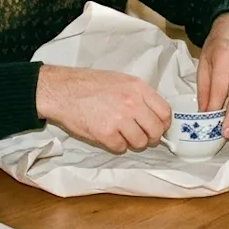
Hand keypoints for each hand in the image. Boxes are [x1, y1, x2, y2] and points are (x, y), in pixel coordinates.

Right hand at [35, 65, 171, 153]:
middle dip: (151, 137)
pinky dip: (116, 146)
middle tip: (142, 137)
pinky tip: (108, 136)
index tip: (157, 127)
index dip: (163, 123)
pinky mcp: (106, 133)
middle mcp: (132, 103)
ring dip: (133, 142)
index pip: (165, 112)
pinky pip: (121, 148)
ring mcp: (119, 119)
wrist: (63, 90)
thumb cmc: (90, 84)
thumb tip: (153, 113)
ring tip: (123, 135)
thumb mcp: (121, 80)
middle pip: (156, 130)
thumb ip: (139, 95)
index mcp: (138, 88)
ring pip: (140, 142)